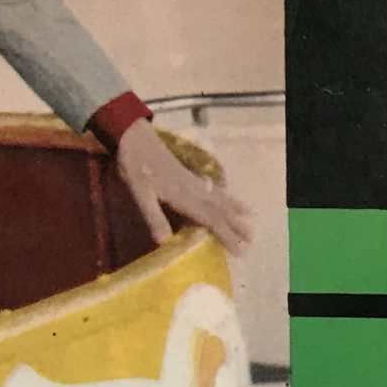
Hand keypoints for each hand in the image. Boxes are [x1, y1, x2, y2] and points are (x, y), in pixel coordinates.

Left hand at [115, 119, 253, 255]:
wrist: (134, 137)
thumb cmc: (135, 166)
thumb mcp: (139, 193)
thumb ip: (153, 216)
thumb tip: (165, 242)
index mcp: (183, 195)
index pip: (210, 218)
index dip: (225, 234)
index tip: (240, 250)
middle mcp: (193, 188)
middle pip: (219, 208)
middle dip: (236, 224)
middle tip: (252, 239)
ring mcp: (192, 179)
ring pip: (218, 196)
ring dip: (234, 208)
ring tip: (251, 216)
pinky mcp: (187, 174)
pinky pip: (212, 187)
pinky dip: (224, 194)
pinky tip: (227, 196)